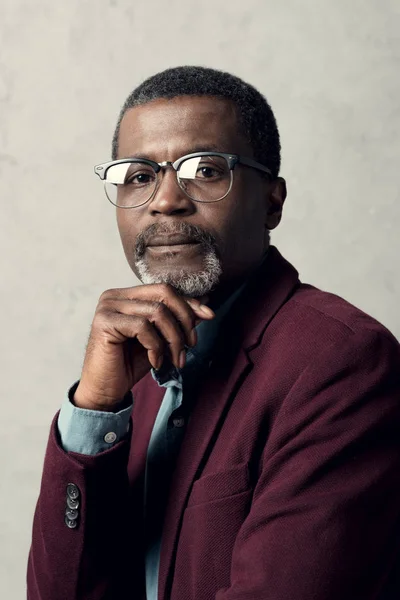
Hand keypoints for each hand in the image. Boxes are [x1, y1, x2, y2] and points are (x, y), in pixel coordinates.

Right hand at [73, 284, 214, 410]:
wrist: (106, 391)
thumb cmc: (130, 364)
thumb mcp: (161, 339)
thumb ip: (178, 320)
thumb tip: (205, 304)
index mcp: (127, 295)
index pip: (165, 290)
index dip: (190, 302)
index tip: (209, 316)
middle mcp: (115, 296)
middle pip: (164, 293)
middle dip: (184, 319)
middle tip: (190, 345)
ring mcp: (108, 307)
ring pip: (157, 312)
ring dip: (174, 339)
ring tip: (176, 359)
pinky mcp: (105, 322)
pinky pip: (143, 327)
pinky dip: (156, 347)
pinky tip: (155, 362)